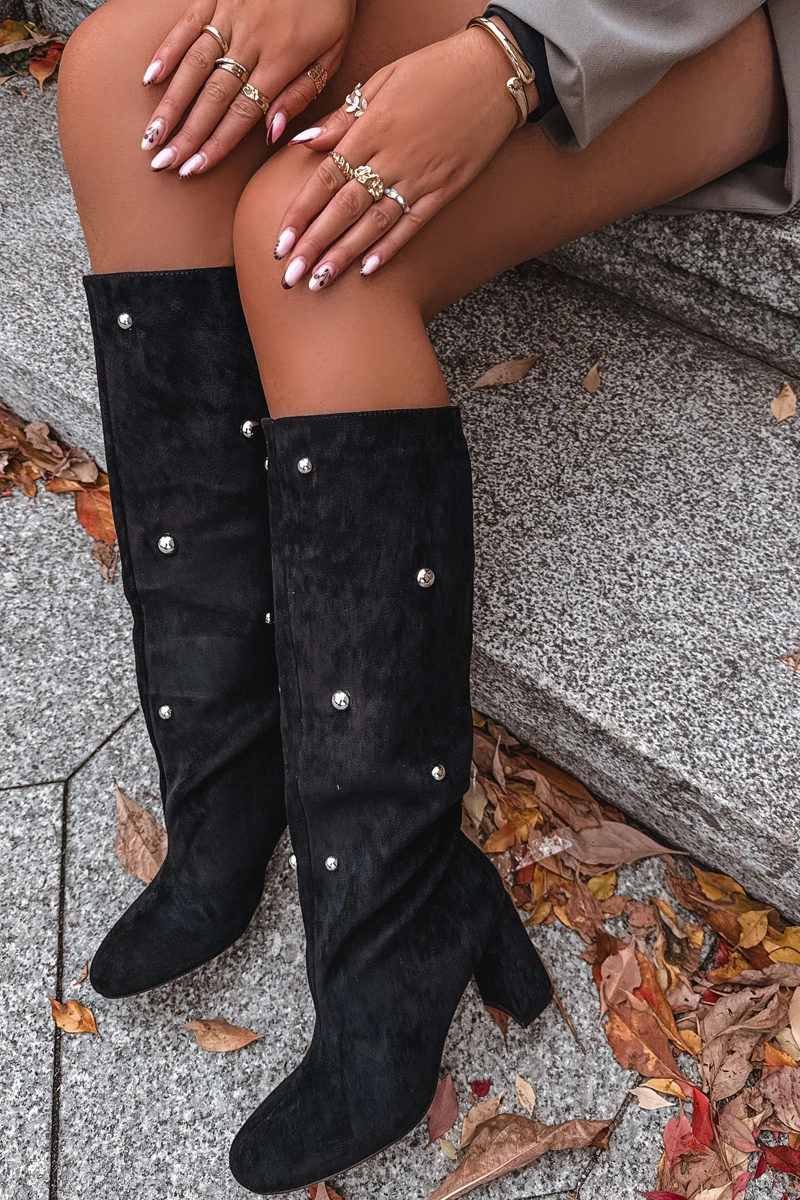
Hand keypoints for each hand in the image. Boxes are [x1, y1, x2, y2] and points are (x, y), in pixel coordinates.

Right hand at [140, 0, 355, 176]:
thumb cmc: (330, 6)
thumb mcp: (333, 53)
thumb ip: (302, 93)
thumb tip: (271, 132)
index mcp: (281, 62)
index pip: (242, 114)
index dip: (216, 144)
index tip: (194, 168)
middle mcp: (251, 41)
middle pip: (212, 97)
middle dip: (185, 134)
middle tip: (161, 163)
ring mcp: (230, 16)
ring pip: (194, 65)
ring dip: (170, 103)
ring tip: (151, 134)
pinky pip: (187, 25)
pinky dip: (166, 52)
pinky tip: (149, 80)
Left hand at [273, 24, 538, 289]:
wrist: (493, 71)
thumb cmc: (433, 70)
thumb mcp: (381, 81)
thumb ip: (342, 118)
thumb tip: (302, 143)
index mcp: (370, 129)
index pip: (325, 180)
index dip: (300, 214)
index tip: (279, 242)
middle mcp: (391, 158)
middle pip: (343, 210)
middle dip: (313, 246)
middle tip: (290, 277)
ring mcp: (420, 177)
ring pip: (374, 225)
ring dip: (344, 256)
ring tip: (319, 283)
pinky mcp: (445, 189)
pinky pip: (412, 225)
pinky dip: (389, 248)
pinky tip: (368, 271)